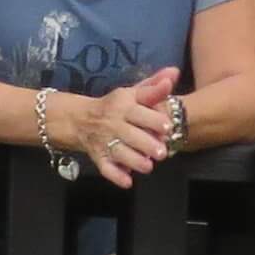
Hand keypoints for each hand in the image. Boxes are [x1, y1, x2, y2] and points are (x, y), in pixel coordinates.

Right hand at [56, 68, 184, 184]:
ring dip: (134, 161)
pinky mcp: (99, 157)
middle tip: (162, 152)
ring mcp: (105, 142)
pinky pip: (106, 168)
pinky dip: (116, 176)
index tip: (168, 127)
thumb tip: (174, 73)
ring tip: (148, 166)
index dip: (154, 120)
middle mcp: (113, 123)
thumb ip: (154, 85)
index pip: (139, 112)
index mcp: (123, 106)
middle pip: (130, 134)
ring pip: (119, 153)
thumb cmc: (114, 106)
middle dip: (147, 144)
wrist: (80, 119)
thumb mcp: (132, 92)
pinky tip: (128, 181)